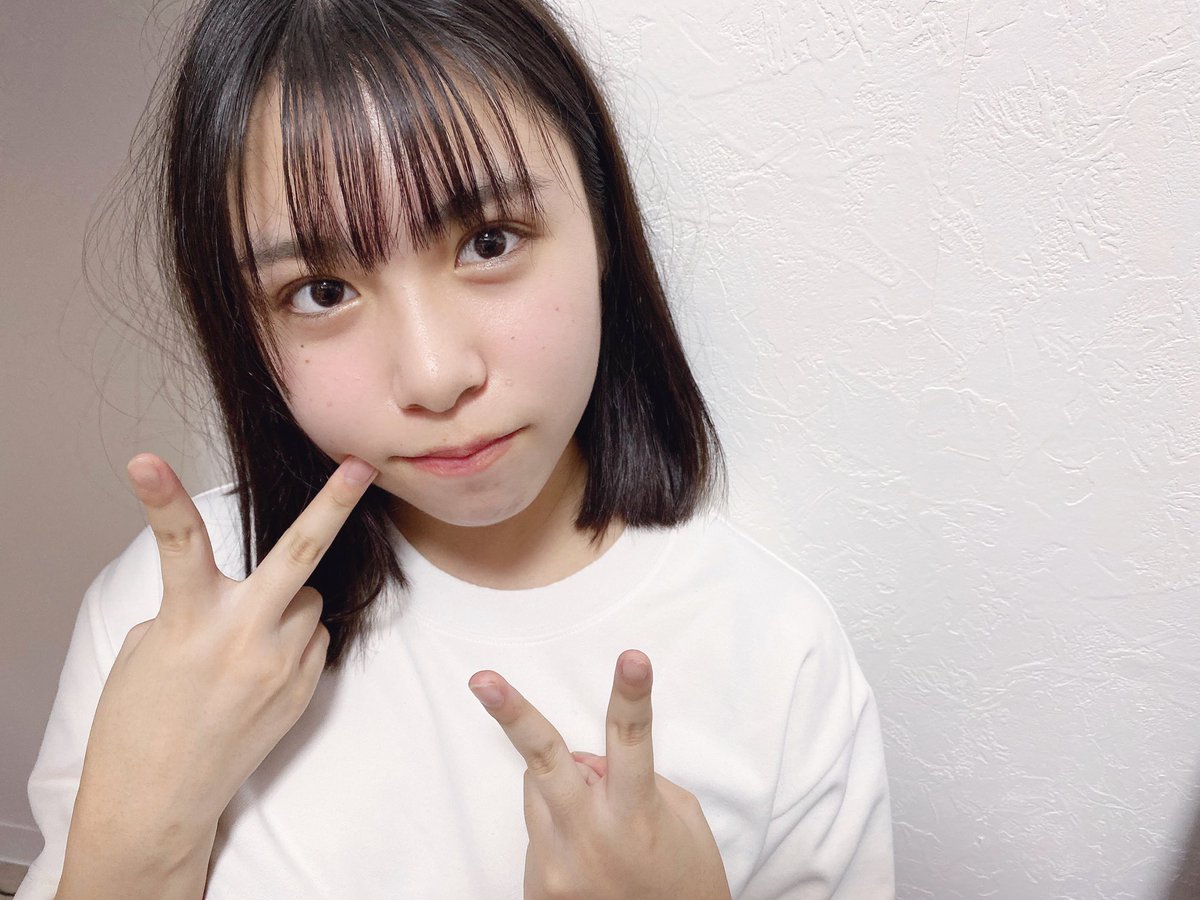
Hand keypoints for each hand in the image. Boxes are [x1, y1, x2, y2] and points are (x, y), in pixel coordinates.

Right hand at [71, 453, 376, 847]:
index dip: (161, 498)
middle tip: (361, 468)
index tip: (147, 460)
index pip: (178, 544)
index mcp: (188, 619)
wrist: (160, 801)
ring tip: (248, 642)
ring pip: (308, 601)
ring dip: (288, 604)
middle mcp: (243, 635)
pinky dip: (295, 640)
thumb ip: (192, 607)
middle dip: (334, 505)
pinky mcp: (303, 690)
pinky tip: (260, 670)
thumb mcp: (147, 650)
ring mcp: (281, 664)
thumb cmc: (139, 725)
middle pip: (300, 556)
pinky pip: (313, 639)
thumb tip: (233, 594)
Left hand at [468, 651, 731, 899]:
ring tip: (600, 826)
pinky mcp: (538, 890)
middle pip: (544, 760)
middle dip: (512, 715)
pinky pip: (537, 834)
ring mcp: (558, 868)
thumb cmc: (684, 883)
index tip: (632, 658)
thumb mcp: (680, 819)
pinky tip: (590, 860)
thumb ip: (637, 778)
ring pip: (537, 791)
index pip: (633, 740)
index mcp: (637, 813)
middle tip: (482, 681)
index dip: (631, 694)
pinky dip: (558, 830)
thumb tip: (585, 761)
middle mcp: (591, 838)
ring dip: (561, 790)